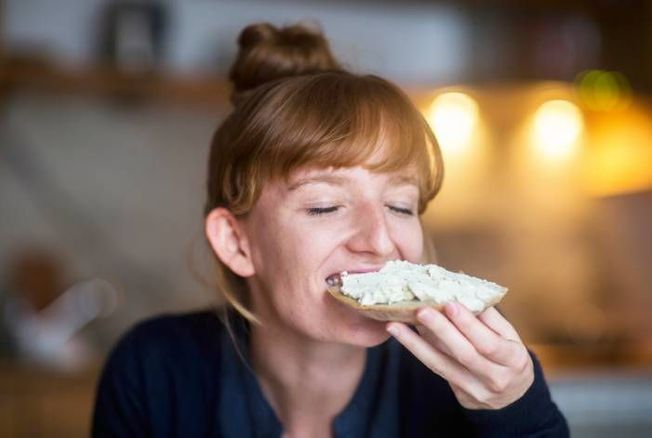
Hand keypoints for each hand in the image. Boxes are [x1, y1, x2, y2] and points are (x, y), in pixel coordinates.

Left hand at [386, 303, 533, 409]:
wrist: (515, 396)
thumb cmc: (509, 356)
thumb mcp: (509, 335)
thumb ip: (487, 314)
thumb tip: (461, 285)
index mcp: (514, 360)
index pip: (488, 343)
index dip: (468, 324)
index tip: (449, 304)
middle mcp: (496, 379)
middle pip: (464, 354)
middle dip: (440, 331)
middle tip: (420, 310)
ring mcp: (477, 391)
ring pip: (443, 365)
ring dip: (416, 344)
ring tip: (395, 326)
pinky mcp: (461, 396)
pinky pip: (437, 370)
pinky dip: (420, 351)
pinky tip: (404, 336)